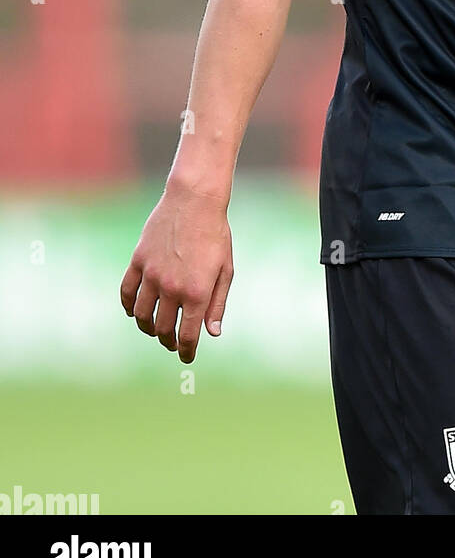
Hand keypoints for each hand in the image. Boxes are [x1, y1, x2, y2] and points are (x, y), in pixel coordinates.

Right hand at [119, 181, 233, 363]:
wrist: (195, 201)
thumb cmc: (216, 234)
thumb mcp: (225, 269)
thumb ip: (217, 303)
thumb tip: (212, 333)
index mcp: (197, 292)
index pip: (187, 335)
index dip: (186, 351)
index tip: (186, 356)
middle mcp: (172, 288)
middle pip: (163, 329)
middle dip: (168, 341)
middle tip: (172, 342)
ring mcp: (152, 275)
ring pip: (141, 315)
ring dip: (147, 327)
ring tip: (154, 329)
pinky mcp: (138, 261)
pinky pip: (126, 292)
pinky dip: (128, 307)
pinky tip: (134, 311)